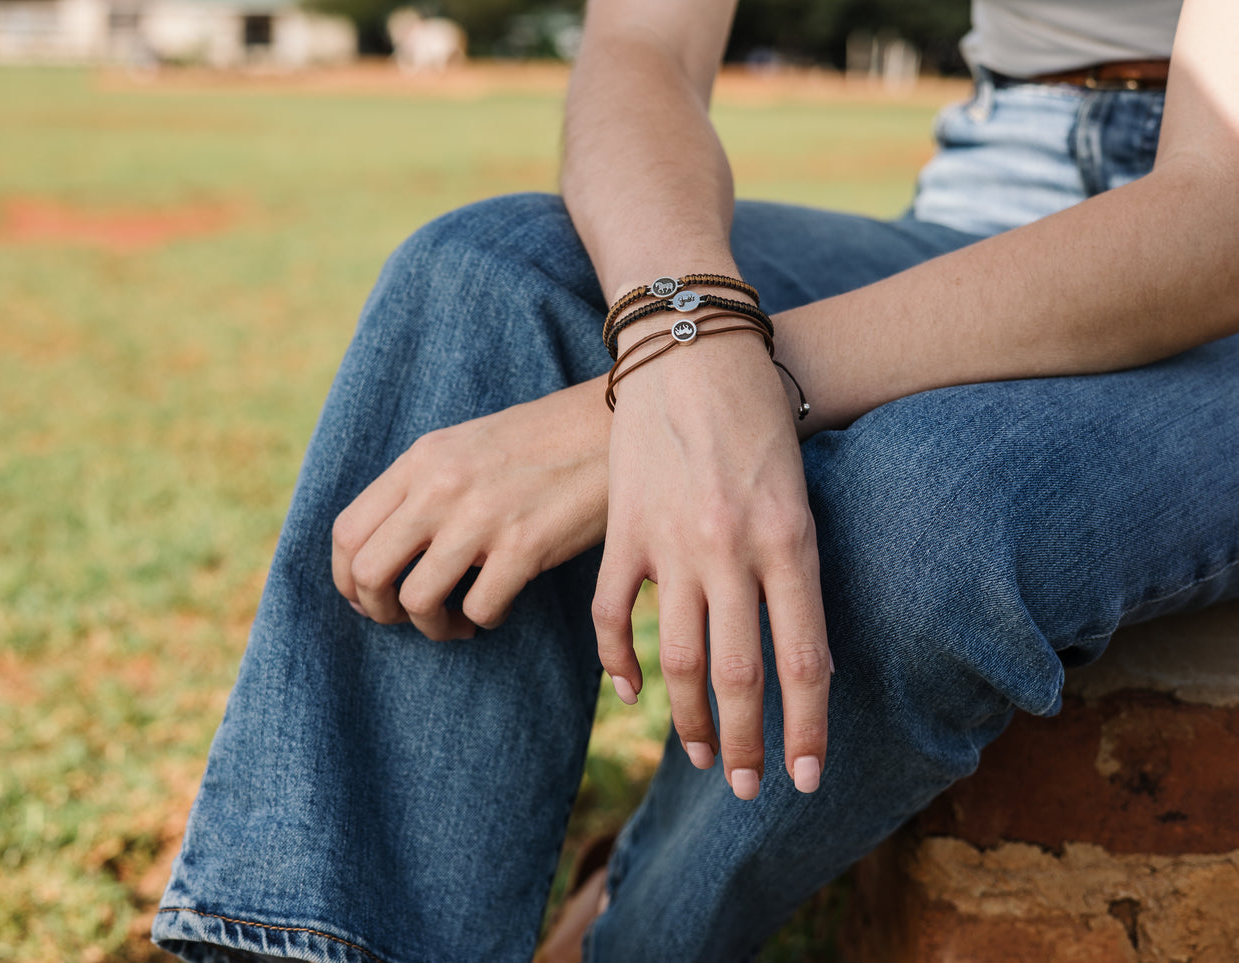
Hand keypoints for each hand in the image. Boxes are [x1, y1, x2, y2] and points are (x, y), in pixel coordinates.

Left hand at [333, 378, 610, 640]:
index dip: (346, 578)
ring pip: (417, 600)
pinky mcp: (525, 545)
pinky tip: (500, 606)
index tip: (366, 597)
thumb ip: (421, 487)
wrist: (606, 427)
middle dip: (378, 609)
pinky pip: (479, 609)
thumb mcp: (463, 447)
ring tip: (457, 622)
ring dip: (432, 627)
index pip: (347, 531)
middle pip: (368, 571)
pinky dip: (483, 620)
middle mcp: (442, 486)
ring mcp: (482, 517)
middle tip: (405, 616)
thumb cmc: (537, 443)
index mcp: (421, 460)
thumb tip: (382, 550)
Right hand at [592, 327, 830, 798]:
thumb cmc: (761, 416)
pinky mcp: (624, 532)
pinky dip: (620, 663)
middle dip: (744, 745)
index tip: (806, 778)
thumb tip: (796, 654)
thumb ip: (796, 569)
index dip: (807, 730)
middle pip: (738, 676)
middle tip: (746, 790)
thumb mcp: (801, 493)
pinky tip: (632, 693)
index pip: (803, 661)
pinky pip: (614, 616)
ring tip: (698, 758)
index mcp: (790, 541)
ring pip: (677, 659)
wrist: (692, 349)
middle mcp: (731, 551)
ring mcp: (670, 544)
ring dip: (688, 721)